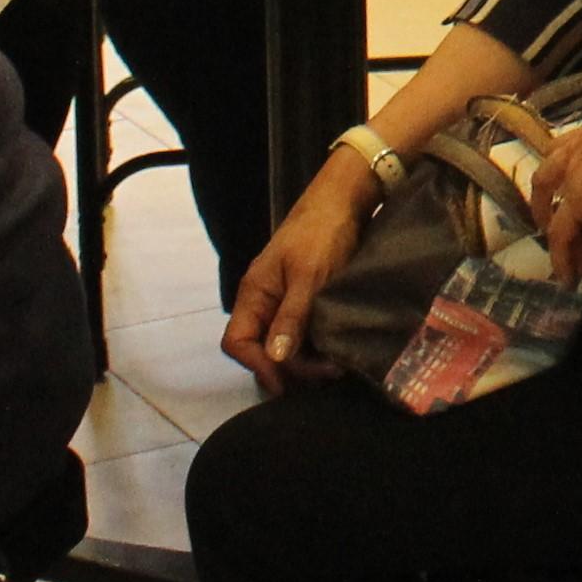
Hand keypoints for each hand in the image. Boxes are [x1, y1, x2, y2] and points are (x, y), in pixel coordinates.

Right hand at [220, 161, 380, 391]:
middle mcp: (264, 302)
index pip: (237, 342)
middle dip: (289, 368)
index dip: (257, 364)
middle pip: (261, 350)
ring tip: (335, 368)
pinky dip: (316, 348)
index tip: (288, 379)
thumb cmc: (322, 233)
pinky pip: (302, 334)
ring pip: (283, 346)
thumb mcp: (309, 275)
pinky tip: (336, 353)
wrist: (345, 203)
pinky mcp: (305, 302)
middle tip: (326, 374)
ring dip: (306, 361)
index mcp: (254, 294)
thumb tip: (276, 356)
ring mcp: (284, 303)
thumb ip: (292, 315)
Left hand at [530, 76, 581, 281]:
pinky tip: (571, 279)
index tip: (577, 206)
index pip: (564, 157)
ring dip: (567, 245)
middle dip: (548, 212)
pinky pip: (562, 237)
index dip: (565, 181)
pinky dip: (565, 259)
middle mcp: (571, 153)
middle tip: (561, 240)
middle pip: (547, 185)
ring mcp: (570, 177)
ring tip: (578, 273)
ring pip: (556, 216)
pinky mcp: (576, 202)